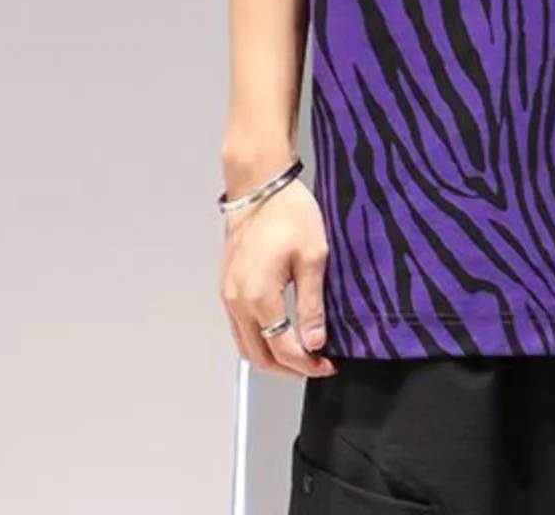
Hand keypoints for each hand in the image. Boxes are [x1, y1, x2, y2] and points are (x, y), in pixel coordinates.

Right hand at [219, 178, 337, 377]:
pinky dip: (258, 340)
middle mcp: (237, 302)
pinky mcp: (227, 286)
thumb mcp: (313, 258)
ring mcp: (228, 295)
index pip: (283, 350)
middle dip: (289, 369)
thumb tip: (315, 343)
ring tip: (300, 356)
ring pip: (245, 346)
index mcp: (259, 297)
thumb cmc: (289, 214)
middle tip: (316, 366)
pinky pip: (239, 328)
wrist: (260, 186)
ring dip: (271, 358)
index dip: (307, 364)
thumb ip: (312, 305)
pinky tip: (278, 335)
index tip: (328, 365)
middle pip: (259, 356)